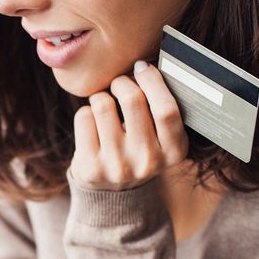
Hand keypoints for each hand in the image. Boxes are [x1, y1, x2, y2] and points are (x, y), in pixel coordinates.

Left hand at [70, 59, 191, 190]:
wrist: (114, 194)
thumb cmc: (140, 149)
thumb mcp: (162, 137)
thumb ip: (161, 107)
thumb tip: (144, 65)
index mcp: (174, 151)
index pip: (167, 110)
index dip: (153, 81)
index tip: (141, 67)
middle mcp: (148, 161)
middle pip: (132, 99)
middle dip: (122, 82)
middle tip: (119, 83)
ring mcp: (118, 166)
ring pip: (103, 104)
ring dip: (101, 96)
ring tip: (105, 106)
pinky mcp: (91, 167)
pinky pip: (84, 116)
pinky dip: (87, 112)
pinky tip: (93, 124)